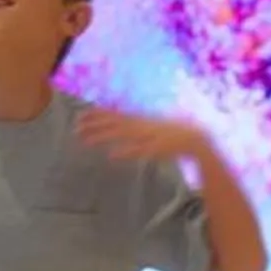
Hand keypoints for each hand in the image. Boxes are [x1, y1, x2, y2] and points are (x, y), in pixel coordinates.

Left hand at [76, 108, 203, 164]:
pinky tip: (112, 156)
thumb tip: (122, 131)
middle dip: (93, 125)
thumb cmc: (173, 133)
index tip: (79, 115)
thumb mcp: (152, 126)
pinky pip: (137, 151)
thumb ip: (137, 126)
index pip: (114, 114)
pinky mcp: (154, 149)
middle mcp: (140, 125)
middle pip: (112, 123)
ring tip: (85, 140)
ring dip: (103, 137)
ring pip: (120, 135)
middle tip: (75, 128)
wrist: (196, 139)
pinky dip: (125, 152)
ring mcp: (146, 136)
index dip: (96, 114)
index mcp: (139, 119)